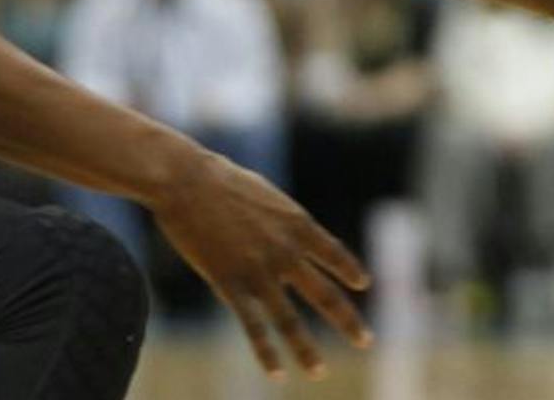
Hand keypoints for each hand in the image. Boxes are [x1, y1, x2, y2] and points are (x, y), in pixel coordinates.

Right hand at [151, 152, 371, 379]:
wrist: (187, 180)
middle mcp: (286, 251)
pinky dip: (267, 353)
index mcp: (297, 224)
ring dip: (306, 350)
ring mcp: (259, 270)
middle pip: (325, 294)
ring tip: (319, 372)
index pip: (334, 254)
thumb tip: (288, 231)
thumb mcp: (265, 196)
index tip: (364, 285)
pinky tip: (277, 374)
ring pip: (289, 320)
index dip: (350, 271)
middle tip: (366, 341)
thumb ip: (280, 220)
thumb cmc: (221, 181)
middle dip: (347, 321)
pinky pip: (253, 326)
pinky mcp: (229, 283)